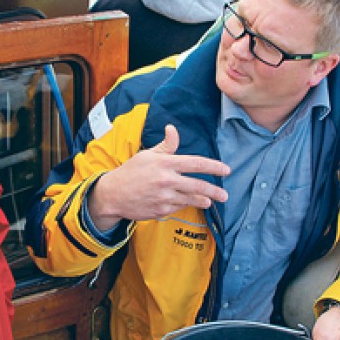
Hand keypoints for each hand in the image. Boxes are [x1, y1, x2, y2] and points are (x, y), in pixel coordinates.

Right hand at [88, 124, 229, 230]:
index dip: (214, 167)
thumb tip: (172, 129)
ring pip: (191, 199)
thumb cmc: (131, 172)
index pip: (196, 163)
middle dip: (215, 191)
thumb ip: (166, 145)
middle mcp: (166, 180)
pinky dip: (184, 205)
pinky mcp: (161, 211)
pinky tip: (185, 202)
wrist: (113, 195)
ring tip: (210, 201)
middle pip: (198, 186)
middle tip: (225, 195)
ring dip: (203, 200)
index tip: (226, 170)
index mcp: (165, 163)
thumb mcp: (147, 155)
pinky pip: (179, 207)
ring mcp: (164, 197)